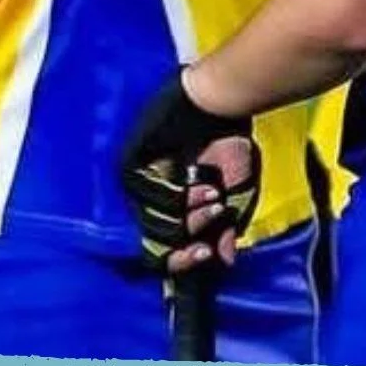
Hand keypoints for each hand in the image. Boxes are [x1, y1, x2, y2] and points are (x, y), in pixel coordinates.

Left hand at [120, 71, 260, 273]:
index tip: (208, 257)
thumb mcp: (236, 191)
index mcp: (172, 207)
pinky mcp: (129, 164)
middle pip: (154, 245)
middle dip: (184, 251)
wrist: (222, 104)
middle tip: (207, 246)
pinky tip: (205, 189)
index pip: (165, 250)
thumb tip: (224, 261)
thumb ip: (228, 226)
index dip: (185, 260)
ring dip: (189, 220)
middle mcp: (150, 199)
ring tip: (215, 201)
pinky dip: (179, 199)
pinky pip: (149, 196)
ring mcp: (137, 182)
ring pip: (153, 224)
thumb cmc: (229, 142)